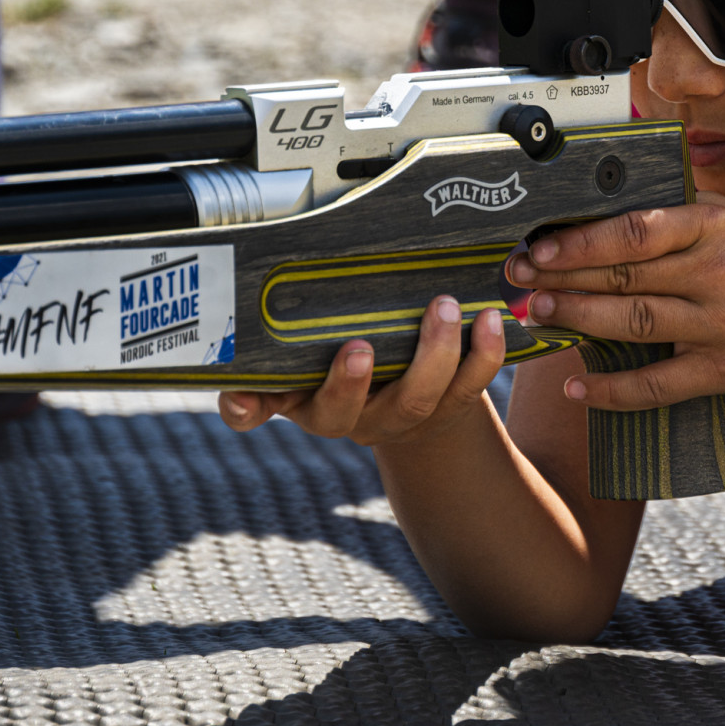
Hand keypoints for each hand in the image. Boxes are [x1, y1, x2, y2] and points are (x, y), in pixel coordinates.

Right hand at [217, 297, 505, 443]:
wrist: (408, 392)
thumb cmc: (344, 361)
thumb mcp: (304, 363)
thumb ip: (269, 363)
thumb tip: (234, 377)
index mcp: (308, 401)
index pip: (269, 408)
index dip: (254, 408)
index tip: (246, 395)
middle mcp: (357, 418)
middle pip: (352, 412)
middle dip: (353, 383)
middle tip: (360, 345)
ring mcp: (408, 415)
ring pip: (420, 398)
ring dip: (434, 354)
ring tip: (442, 306)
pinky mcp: (453, 404)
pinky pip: (472, 386)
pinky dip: (484, 355)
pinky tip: (489, 318)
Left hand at [507, 193, 724, 410]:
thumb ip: (683, 208)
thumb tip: (613, 189)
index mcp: (717, 228)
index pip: (636, 232)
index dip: (581, 241)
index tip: (540, 245)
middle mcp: (720, 274)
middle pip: (626, 276)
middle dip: (563, 278)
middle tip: (519, 279)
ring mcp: (722, 326)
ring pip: (634, 324)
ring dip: (577, 320)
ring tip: (537, 314)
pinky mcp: (723, 371)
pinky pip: (657, 385)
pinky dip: (613, 390)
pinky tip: (577, 388)